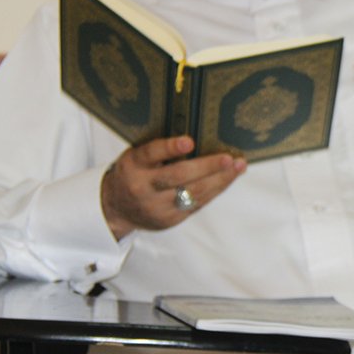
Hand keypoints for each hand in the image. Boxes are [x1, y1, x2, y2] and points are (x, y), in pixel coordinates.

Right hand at [99, 136, 246, 239]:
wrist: (115, 208)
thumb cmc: (133, 174)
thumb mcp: (136, 157)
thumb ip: (158, 150)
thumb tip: (196, 133)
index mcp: (133, 165)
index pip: (150, 153)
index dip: (170, 147)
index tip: (189, 142)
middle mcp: (143, 187)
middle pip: (177, 176)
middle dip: (207, 167)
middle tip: (229, 158)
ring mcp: (156, 206)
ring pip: (193, 193)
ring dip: (220, 179)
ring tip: (238, 166)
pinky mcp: (169, 220)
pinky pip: (197, 204)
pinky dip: (215, 190)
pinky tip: (228, 179)